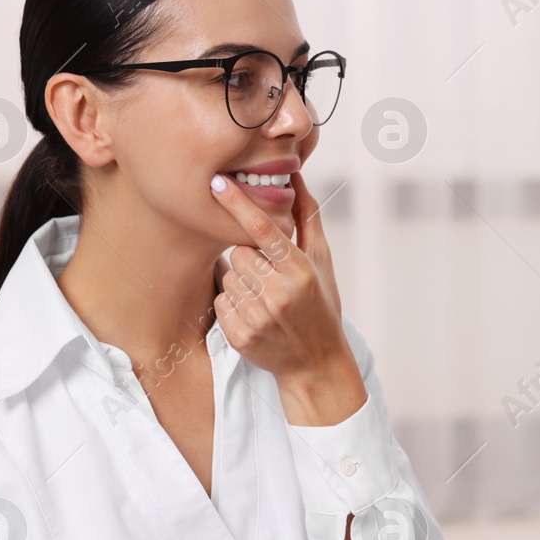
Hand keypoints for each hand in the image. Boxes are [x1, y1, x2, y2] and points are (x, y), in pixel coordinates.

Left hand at [209, 171, 367, 424]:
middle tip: (269, 275)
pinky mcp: (241, 336)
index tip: (218, 183)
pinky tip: (255, 314)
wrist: (317, 362)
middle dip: (250, 259)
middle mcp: (280, 294)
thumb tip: (296, 177)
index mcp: (301, 272)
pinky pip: (221, 303)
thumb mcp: (322, 262)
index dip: (238, 204)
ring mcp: (259, 318)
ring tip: (265, 297)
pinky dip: (234, 305)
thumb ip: (307, 218)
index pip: (262, 230)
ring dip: (242, 282)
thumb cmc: (321, 305)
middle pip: (239, 254)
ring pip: (228, 277)